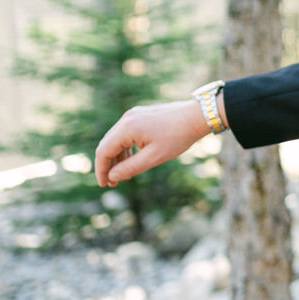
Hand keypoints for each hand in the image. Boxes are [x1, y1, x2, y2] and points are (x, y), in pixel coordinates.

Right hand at [94, 100, 208, 187]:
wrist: (197, 116)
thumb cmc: (178, 136)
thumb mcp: (154, 157)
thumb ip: (130, 168)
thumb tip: (112, 176)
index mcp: (127, 127)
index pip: (104, 151)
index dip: (101, 170)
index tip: (104, 185)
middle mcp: (126, 118)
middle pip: (107, 144)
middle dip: (108, 164)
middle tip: (113, 183)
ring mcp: (133, 115)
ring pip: (116, 139)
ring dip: (117, 157)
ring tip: (124, 174)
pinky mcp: (140, 115)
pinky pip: (126, 133)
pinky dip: (126, 147)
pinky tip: (132, 159)